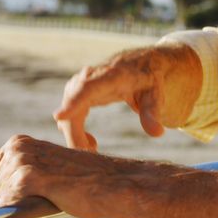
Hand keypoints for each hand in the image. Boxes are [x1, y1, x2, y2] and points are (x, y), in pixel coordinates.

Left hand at [0, 134, 115, 217]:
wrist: (111, 184)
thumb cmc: (85, 182)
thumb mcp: (46, 173)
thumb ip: (22, 181)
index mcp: (18, 143)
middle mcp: (16, 147)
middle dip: (9, 211)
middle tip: (36, 216)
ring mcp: (21, 160)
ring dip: (20, 217)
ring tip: (45, 216)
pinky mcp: (28, 176)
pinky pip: (8, 209)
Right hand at [53, 44, 201, 149]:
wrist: (141, 64)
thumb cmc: (149, 80)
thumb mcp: (155, 96)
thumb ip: (153, 113)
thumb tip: (157, 133)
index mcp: (112, 75)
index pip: (89, 88)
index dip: (73, 102)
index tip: (59, 116)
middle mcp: (91, 76)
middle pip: (73, 106)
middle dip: (75, 134)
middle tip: (92, 154)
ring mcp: (80, 83)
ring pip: (67, 112)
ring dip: (75, 135)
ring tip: (95, 147)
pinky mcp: (76, 92)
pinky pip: (68, 115)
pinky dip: (75, 132)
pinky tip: (92, 142)